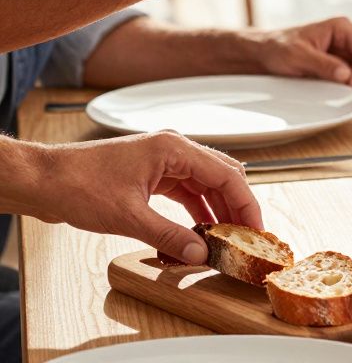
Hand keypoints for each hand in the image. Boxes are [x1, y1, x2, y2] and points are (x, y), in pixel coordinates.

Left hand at [34, 132, 260, 263]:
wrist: (44, 180)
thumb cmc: (78, 185)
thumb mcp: (128, 216)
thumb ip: (168, 235)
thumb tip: (199, 253)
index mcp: (174, 149)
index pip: (226, 175)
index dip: (246, 204)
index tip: (256, 229)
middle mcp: (174, 149)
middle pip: (222, 175)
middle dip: (237, 206)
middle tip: (247, 236)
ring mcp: (163, 160)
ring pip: (206, 184)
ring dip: (218, 209)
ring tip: (227, 237)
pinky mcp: (153, 173)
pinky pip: (187, 190)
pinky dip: (198, 209)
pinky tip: (201, 230)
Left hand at [247, 17, 351, 88]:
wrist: (263, 55)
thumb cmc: (277, 48)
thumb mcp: (298, 56)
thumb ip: (322, 64)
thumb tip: (346, 75)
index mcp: (341, 28)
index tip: (351, 85)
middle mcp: (347, 39)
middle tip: (347, 92)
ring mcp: (344, 53)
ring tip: (339, 91)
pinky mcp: (339, 67)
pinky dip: (348, 87)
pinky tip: (336, 91)